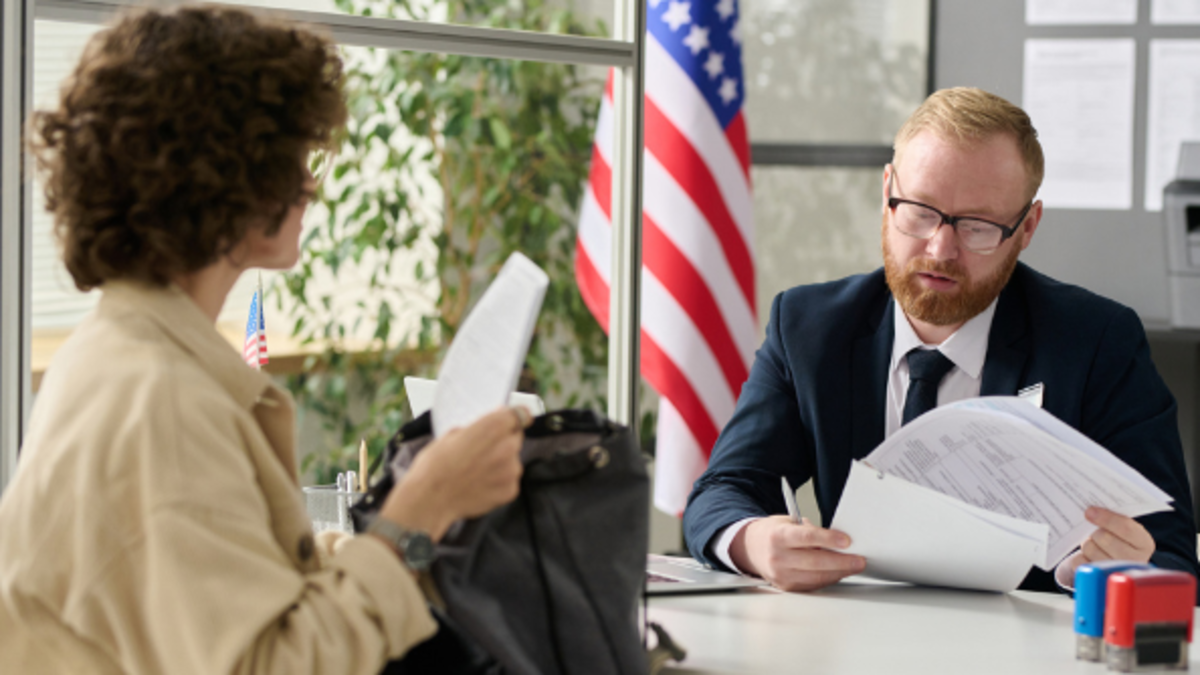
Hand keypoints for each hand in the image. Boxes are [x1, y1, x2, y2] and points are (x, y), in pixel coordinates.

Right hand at [378, 406, 528, 540]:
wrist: (430, 500)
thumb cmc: (435, 466)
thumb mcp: (451, 435)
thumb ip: (476, 429)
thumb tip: (485, 429)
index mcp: (493, 427)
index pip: (519, 414)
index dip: (513, 416)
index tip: (510, 420)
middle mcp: (507, 447)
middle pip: (515, 437)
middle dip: (503, 441)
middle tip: (483, 450)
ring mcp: (511, 471)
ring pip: (513, 460)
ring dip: (501, 462)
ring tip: (477, 471)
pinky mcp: (510, 490)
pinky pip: (509, 480)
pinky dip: (499, 481)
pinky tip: (480, 484)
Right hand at [730, 515, 865, 591]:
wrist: (750, 549)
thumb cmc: (773, 533)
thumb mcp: (788, 522)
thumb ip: (810, 531)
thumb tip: (838, 541)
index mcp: (778, 536)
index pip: (807, 537)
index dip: (829, 539)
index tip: (847, 541)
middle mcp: (778, 557)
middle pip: (815, 562)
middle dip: (842, 562)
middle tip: (859, 560)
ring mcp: (781, 574)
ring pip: (816, 577)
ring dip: (839, 572)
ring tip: (853, 566)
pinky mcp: (786, 587)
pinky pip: (813, 585)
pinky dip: (828, 579)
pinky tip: (838, 572)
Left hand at [1057, 506, 1154, 584]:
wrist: (1119, 563)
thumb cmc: (1120, 539)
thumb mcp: (1125, 528)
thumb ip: (1115, 518)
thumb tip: (1091, 511)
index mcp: (1144, 543)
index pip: (1125, 528)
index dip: (1105, 518)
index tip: (1089, 511)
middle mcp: (1135, 560)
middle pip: (1104, 537)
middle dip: (1095, 531)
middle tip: (1096, 532)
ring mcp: (1117, 572)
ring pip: (1090, 549)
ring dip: (1088, 543)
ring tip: (1095, 544)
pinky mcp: (1098, 579)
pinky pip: (1079, 562)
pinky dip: (1079, 556)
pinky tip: (1088, 555)